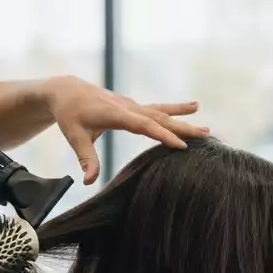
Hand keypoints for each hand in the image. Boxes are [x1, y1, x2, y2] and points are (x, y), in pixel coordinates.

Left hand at [41, 76, 208, 184]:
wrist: (67, 91)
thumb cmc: (70, 114)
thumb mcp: (75, 136)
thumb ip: (85, 158)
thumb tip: (88, 181)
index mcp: (115, 114)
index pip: (144, 125)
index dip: (163, 135)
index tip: (182, 145)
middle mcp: (127, 107)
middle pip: (159, 117)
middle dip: (182, 126)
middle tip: (205, 133)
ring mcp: (131, 105)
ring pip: (160, 111)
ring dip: (182, 116)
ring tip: (203, 118)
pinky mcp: (131, 106)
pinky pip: (156, 109)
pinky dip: (173, 111)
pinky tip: (190, 108)